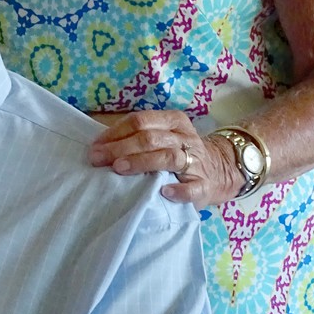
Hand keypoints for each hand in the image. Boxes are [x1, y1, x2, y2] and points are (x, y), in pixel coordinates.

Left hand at [88, 110, 241, 205]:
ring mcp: (197, 162)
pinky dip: (178, 190)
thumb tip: (100, 145)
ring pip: (168, 157)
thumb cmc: (178, 154)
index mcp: (173, 121)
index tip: (95, 146)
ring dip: (142, 162)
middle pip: (150, 138)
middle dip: (120, 148)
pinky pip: (192, 188)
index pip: (141, 121)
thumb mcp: (163, 137)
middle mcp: (185, 138)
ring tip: (120, 169)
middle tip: (98, 159)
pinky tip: (164, 192)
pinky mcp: (204, 186)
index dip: (116, 133)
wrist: (218, 172)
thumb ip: (137, 137)